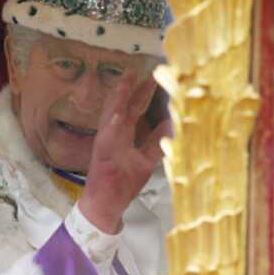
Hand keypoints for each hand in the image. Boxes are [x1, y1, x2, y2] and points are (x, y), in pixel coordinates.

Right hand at [78, 73, 169, 233]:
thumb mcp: (145, 161)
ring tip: (126, 79)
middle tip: (138, 69)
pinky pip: (107, 137)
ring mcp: (106, 143)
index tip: (152, 78)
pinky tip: (118, 112)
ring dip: (118, 97)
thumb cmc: (122, 184)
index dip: (143, 94)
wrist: (106, 205)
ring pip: (111, 114)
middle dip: (130, 88)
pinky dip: (112, 124)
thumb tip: (171, 126)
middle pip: (123, 106)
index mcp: (122, 135)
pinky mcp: (102, 154)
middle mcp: (113, 135)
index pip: (134, 110)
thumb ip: (156, 143)